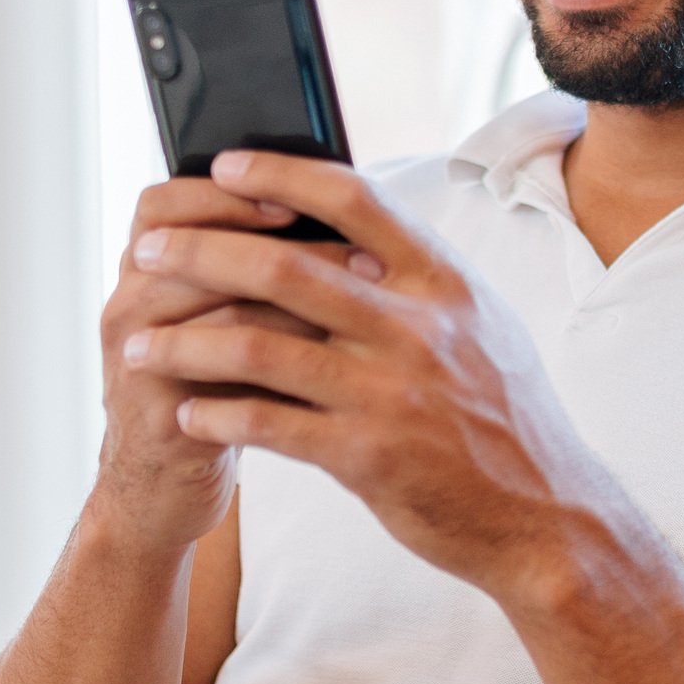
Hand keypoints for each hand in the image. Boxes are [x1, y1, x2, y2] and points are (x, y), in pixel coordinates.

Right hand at [89, 174, 344, 553]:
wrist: (163, 486)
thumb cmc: (211, 390)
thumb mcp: (225, 319)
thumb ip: (258, 269)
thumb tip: (345, 219)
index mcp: (145, 270)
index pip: (166, 203)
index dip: (225, 195)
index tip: (294, 198)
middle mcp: (130, 302)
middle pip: (190, 245)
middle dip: (276, 241)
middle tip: (350, 249)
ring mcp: (136, 355)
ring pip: (217, 307)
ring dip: (296, 299)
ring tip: (361, 298)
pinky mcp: (156, 410)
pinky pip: (222, 374)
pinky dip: (283, 362)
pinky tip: (334, 359)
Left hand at [118, 151, 619, 608]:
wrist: (546, 519)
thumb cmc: (504, 418)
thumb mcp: (483, 326)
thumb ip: (420, 280)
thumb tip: (355, 227)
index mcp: (444, 283)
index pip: (355, 200)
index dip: (283, 174)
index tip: (226, 164)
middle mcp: (417, 328)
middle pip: (284, 269)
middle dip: (200, 254)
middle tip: (144, 253)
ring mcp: (391, 393)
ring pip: (260, 349)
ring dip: (185, 345)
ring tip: (137, 346)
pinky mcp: (369, 458)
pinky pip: (269, 425)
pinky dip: (218, 414)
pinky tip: (186, 411)